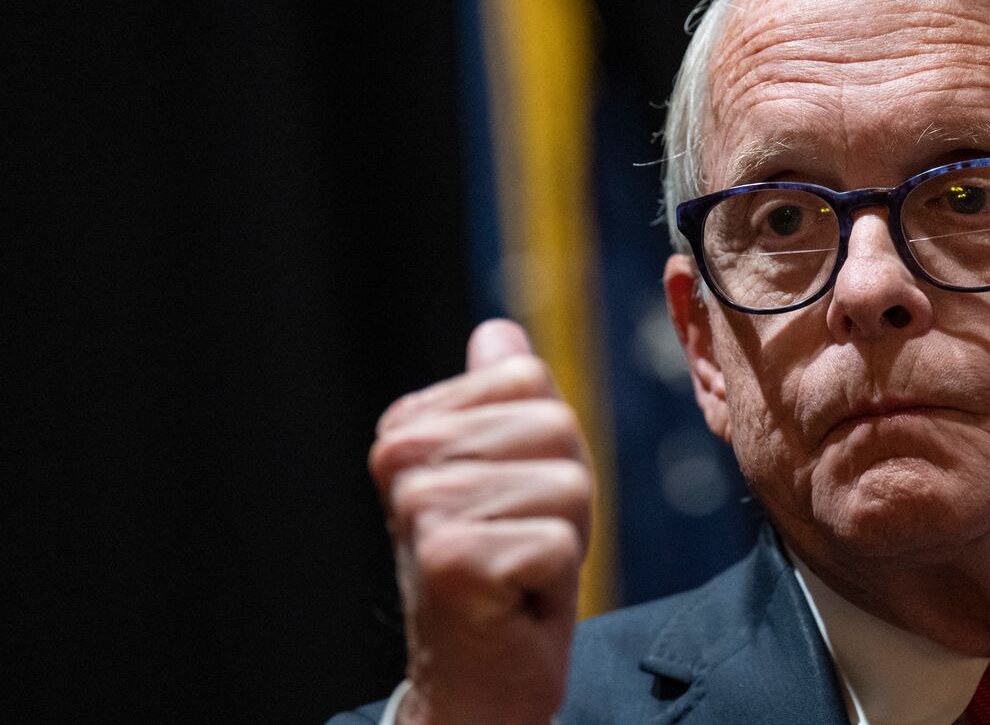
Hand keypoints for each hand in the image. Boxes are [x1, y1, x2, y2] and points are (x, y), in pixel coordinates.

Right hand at [370, 319, 590, 724]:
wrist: (477, 677)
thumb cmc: (503, 568)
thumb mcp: (513, 470)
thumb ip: (505, 401)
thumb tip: (498, 331)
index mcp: (410, 424)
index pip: (530, 379)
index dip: (550, 445)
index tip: (516, 496)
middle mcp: (402, 459)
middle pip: (555, 426)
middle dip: (563, 491)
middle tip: (521, 541)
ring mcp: (421, 508)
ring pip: (568, 484)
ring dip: (563, 537)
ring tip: (518, 569)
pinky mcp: (451, 561)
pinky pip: (562, 542)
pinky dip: (557, 580)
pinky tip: (515, 601)